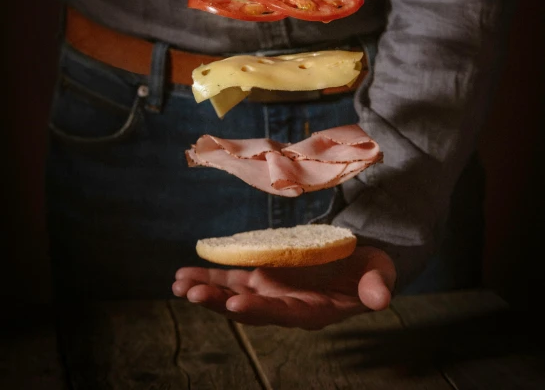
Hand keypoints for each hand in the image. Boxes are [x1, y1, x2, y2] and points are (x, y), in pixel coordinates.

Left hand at [172, 246, 395, 329]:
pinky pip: (231, 278)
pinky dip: (209, 277)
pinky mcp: (262, 275)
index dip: (260, 310)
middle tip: (192, 295)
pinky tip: (183, 276)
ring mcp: (271, 291)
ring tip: (178, 285)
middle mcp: (286, 306)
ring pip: (234, 294)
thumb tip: (382, 299)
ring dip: (206, 291)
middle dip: (220, 303)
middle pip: (250, 308)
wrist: (357, 263)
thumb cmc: (371, 270)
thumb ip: (377, 286)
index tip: (236, 305)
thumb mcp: (380, 275)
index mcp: (313, 311)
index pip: (283, 314)